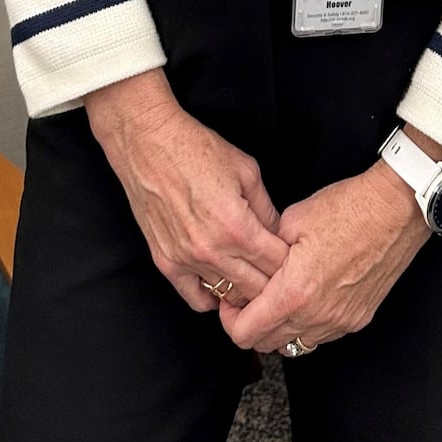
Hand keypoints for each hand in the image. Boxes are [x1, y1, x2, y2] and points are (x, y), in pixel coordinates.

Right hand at [84, 69, 287, 313]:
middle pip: (255, 288)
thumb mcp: (246, 170)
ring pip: (228, 296)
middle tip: (277, 271)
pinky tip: (220, 284)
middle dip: (272, 282)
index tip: (292, 257)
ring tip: (250, 276)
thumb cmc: (196, 149)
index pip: (276, 264)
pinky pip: (194, 298)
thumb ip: (266, 208)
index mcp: (236, 227)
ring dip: (243, 290)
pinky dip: (211, 297)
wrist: (149, 143)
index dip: (290, 262)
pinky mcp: (165, 262)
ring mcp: (186, 260)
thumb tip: (277, 234)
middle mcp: (212, 250)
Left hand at [219, 162, 429, 353]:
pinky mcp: (358, 319)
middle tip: (250, 298)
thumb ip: (265, 251)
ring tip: (279, 296)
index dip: (230, 319)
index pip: (246, 333)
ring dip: (280, 327)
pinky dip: (306, 324)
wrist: (395, 209)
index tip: (230, 302)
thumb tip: (251, 264)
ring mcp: (340, 322)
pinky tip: (308, 296)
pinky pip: (321, 335)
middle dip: (251, 324)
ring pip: (294, 344)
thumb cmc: (348, 208)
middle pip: (266, 344)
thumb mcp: (292, 219)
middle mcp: (317, 316)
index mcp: (295, 291)